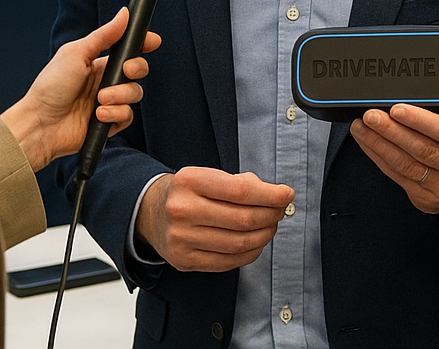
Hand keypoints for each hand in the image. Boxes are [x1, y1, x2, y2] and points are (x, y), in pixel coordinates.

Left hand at [2, 7, 160, 171]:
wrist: (40, 123)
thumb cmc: (50, 86)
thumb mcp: (76, 54)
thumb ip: (104, 35)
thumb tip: (124, 14)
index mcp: (98, 62)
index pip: (128, 50)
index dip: (144, 44)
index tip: (153, 41)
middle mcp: (106, 81)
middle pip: (138, 70)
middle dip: (137, 69)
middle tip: (126, 70)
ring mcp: (109, 102)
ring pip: (135, 93)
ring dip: (120, 95)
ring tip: (100, 99)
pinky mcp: (109, 123)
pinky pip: (128, 116)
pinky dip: (116, 114)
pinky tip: (99, 114)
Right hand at [136, 168, 295, 271]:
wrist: (151, 213)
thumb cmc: (189, 192)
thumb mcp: (207, 176)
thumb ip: (239, 184)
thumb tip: (276, 198)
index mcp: (189, 180)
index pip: (240, 191)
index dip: (270, 195)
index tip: (286, 195)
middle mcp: (182, 209)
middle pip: (243, 219)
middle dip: (271, 215)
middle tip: (281, 211)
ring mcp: (180, 238)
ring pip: (238, 243)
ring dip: (264, 235)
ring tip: (271, 226)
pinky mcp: (183, 260)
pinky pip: (228, 261)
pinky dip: (250, 253)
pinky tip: (257, 242)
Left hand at [350, 104, 438, 218]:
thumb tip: (413, 90)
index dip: (418, 120)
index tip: (396, 108)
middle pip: (422, 149)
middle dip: (391, 130)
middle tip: (371, 115)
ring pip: (406, 165)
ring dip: (379, 144)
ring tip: (362, 127)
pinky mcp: (428, 200)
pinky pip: (398, 177)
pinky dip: (380, 159)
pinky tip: (369, 144)